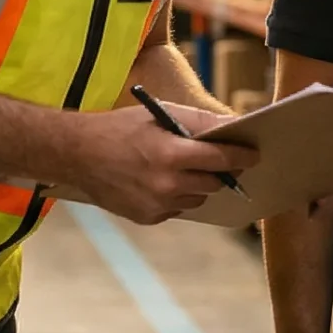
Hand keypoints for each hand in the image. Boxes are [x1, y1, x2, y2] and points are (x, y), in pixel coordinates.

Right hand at [54, 105, 255, 224]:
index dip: (242, 156)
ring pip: (198, 198)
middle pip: (214, 183)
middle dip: (219, 171)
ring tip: (181, 168)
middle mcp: (167, 184)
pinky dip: (178, 197)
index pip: (222, 160)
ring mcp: (157, 205)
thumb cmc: (120, 129)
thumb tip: (231, 126)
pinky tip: (161, 181)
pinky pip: (178, 209)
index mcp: (171, 154)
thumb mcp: (159, 115)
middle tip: (218, 160)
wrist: (78, 155)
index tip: (254, 154)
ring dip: (198, 184)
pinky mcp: (148, 218)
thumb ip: (198, 123)